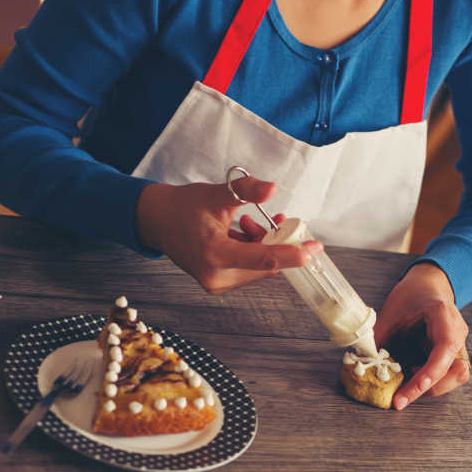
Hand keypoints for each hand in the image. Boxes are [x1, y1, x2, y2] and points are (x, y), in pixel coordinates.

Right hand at [136, 176, 321, 292]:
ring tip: (246, 222)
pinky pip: (248, 269)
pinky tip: (242, 232)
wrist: (156, 221)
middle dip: (274, 241)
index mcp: (215, 254)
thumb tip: (271, 188)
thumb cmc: (183, 207)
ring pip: (258, 267)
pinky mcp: (217, 283)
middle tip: (273, 217)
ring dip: (262, 245)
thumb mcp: (216, 194)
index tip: (314, 248)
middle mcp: (216, 276)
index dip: (293, 254)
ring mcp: (216, 283)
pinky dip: (252, 251)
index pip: (264, 259)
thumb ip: (244, 190)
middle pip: (265, 264)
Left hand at [373, 263, 469, 409]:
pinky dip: (430, 381)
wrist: (428, 286)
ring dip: (432, 387)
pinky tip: (414, 375)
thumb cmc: (413, 294)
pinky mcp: (453, 355)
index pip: (444, 349)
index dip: (430, 373)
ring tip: (408, 381)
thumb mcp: (391, 311)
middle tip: (402, 395)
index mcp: (444, 316)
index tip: (411, 389)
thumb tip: (365, 365)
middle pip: (456, 371)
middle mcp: (457, 333)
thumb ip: (379, 338)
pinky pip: (448, 375)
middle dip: (430, 388)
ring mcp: (459, 345)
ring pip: (455, 377)